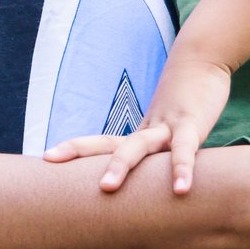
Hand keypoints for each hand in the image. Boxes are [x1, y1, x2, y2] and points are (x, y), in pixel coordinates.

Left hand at [44, 51, 232, 193]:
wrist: (203, 59)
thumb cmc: (187, 100)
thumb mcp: (171, 131)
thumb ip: (161, 154)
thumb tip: (149, 183)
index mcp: (141, 135)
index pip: (102, 144)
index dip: (75, 149)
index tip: (46, 158)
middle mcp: (148, 130)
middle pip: (109, 143)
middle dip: (81, 153)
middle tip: (50, 160)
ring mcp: (168, 126)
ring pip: (139, 146)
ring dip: (121, 165)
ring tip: (107, 188)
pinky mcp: (192, 124)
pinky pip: (185, 150)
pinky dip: (182, 168)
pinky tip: (180, 190)